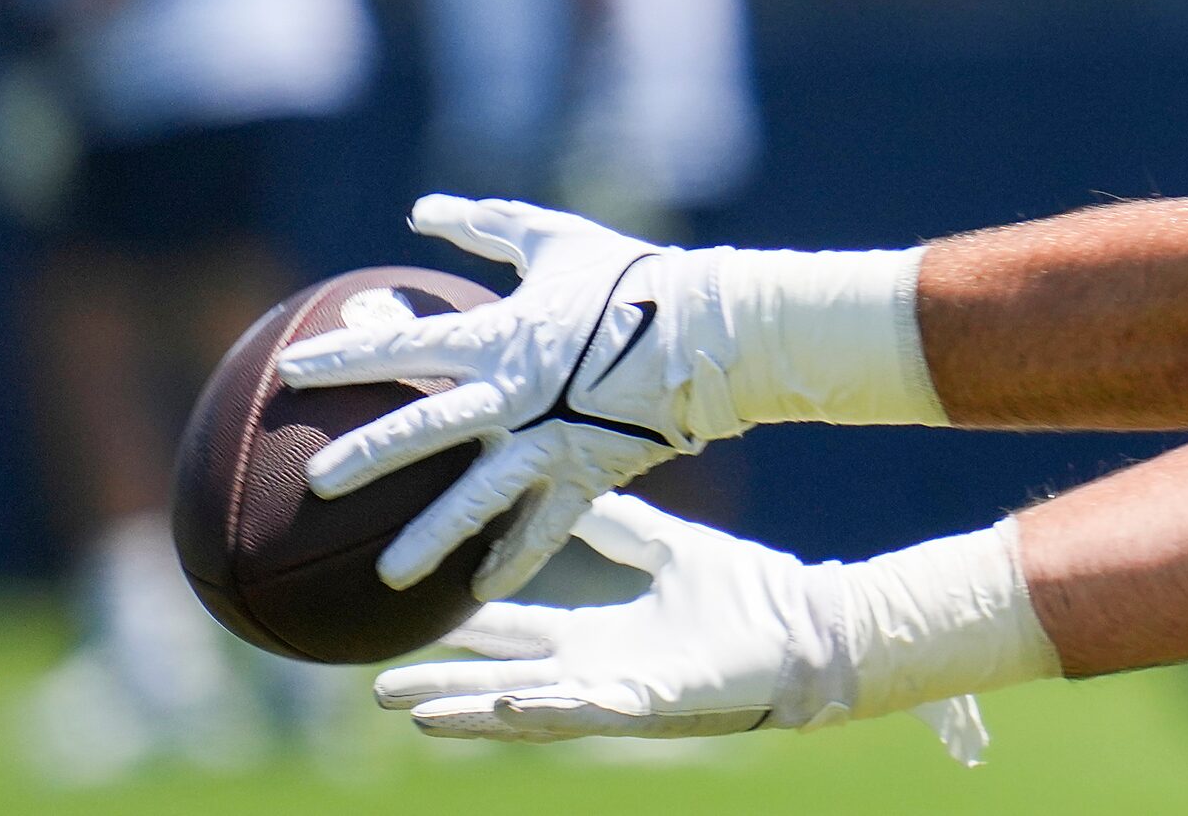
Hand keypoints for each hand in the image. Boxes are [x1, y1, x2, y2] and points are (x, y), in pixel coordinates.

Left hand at [275, 196, 716, 598]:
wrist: (712, 330)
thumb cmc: (631, 278)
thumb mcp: (555, 240)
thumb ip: (486, 225)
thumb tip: (422, 209)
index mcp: (499, 336)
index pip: (403, 346)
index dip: (345, 355)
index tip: (291, 371)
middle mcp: (512, 394)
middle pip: (424, 429)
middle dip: (366, 456)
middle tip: (315, 482)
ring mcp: (549, 441)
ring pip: (477, 496)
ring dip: (430, 537)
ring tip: (386, 574)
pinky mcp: (587, 474)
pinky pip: (544, 528)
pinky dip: (512, 561)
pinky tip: (477, 593)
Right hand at [372, 496, 988, 763]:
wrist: (810, 625)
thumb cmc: (746, 594)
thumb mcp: (668, 547)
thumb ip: (618, 525)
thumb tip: (569, 476)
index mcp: (596, 635)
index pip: (510, 633)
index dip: (458, 630)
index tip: (406, 620)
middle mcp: (597, 671)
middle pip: (500, 681)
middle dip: (441, 685)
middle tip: (377, 687)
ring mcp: (621, 693)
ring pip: (531, 709)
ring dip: (475, 712)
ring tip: (419, 711)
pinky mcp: (656, 703)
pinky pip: (593, 709)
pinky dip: (549, 709)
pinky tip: (510, 704)